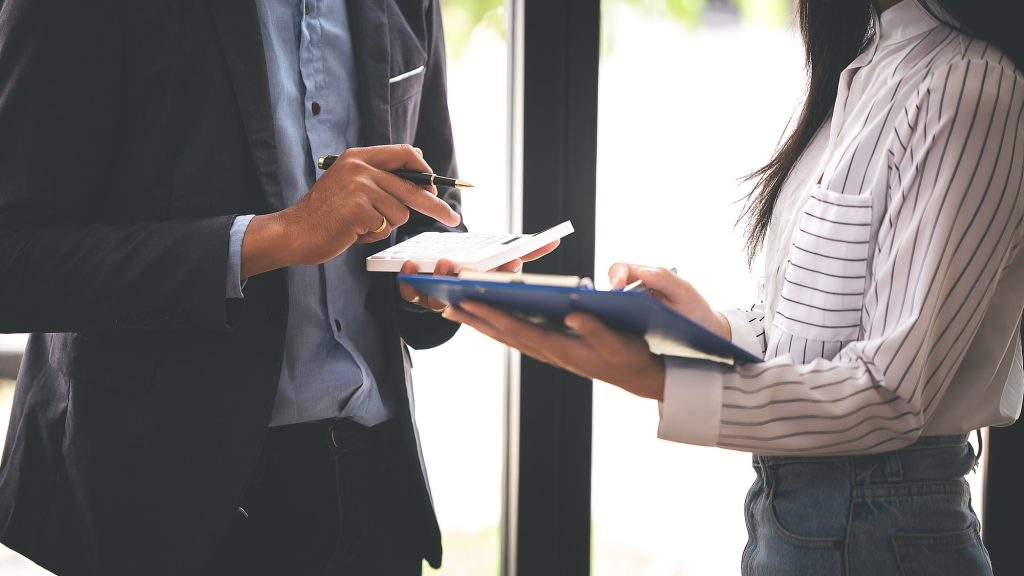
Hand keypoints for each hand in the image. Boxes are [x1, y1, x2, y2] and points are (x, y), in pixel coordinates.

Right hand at [240, 145, 460, 277]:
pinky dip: (375, 234)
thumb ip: (379, 177)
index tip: (436, 186)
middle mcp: (360, 166)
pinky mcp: (359, 208)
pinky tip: (354, 231)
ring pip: (401, 211)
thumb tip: (418, 166)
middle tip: (454, 218)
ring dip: (387, 224)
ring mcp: (359, 186)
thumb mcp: (351, 184)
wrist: (294, 232)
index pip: (405, 153)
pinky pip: (387, 226)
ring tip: (361, 224)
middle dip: (436, 205)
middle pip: (413, 186)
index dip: (425, 170)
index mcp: (359, 156)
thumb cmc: (326, 214)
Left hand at [397, 239, 560, 311]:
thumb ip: (526, 251)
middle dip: (467, 281)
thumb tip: (556, 240)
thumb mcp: (501, 259)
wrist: (441, 276)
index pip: (496, 289)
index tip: (510, 265)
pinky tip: (408, 265)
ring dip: (440, 279)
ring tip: (444, 262)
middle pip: (467, 295)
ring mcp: (442, 299)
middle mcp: (465, 300)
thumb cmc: (476, 267)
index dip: (503, 280)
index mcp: (486, 294)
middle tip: (467, 266)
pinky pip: (411, 295)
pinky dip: (408, 281)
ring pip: (439, 297)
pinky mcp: (418, 296)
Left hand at [442, 301, 665, 399]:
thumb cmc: (628, 354)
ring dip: (482, 324)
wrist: (637, 375)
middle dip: (476, 319)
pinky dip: (498, 328)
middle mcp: (548, 351)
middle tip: (447, 305)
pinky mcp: (551, 350)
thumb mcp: (616, 341)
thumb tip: (572, 314)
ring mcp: (548, 352)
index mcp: (559, 347)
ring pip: (507, 337)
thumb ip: (594, 329)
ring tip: (457, 310)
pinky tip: (487, 319)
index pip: (518, 328)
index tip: (468, 301)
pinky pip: (517, 337)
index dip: (492, 315)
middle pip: (504, 334)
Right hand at [608, 263, 729, 340]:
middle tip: (609, 309)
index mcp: (646, 278)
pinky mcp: (632, 328)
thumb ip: (665, 279)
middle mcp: (635, 292)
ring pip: (611, 309)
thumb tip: (642, 272)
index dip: (615, 276)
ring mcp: (632, 311)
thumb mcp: (685, 292)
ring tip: (613, 323)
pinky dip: (615, 330)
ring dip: (608, 315)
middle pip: (611, 290)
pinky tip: (622, 337)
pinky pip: (618, 327)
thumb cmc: (694, 308)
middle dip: (606, 298)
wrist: (703, 332)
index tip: (617, 286)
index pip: (622, 270)